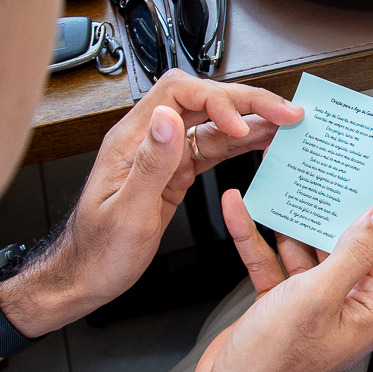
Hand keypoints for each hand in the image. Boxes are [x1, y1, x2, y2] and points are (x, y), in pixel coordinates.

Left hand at [0, 70, 303, 334]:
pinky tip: (263, 144)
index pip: (177, 93)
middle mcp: (149, 139)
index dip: (214, 101)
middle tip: (285, 112)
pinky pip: (213, 149)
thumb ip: (150, 164)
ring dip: (251, 121)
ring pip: (213, 124)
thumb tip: (168, 117)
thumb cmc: (97, 253)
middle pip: (202, 101)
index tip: (238, 126)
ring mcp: (165, 155)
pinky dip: (241, 145)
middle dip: (246, 103)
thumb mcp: (126, 214)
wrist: (85, 277)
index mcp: (130, 140)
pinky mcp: (176, 173)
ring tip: (286, 124)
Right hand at [185, 192, 372, 371]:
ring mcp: (310, 308)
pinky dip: (255, 240)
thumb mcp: (317, 296)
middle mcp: (344, 308)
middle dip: (318, 210)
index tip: (355, 178)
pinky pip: (271, 265)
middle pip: (336, 244)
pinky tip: (240, 212)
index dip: (365, 210)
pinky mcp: (279, 308)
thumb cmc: (274, 365)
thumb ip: (351, 253)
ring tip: (273, 184)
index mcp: (368, 310)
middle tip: (310, 173)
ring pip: (299, 251)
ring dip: (282, 221)